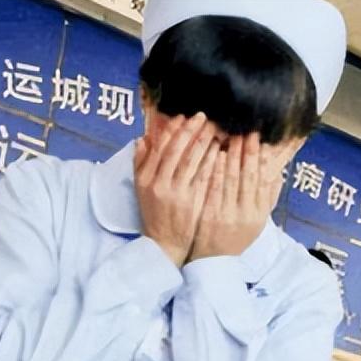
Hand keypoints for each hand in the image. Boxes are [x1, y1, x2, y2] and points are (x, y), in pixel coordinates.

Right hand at [135, 113, 220, 266]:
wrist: (165, 243)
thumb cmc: (154, 213)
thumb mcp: (141, 188)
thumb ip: (141, 162)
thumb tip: (143, 138)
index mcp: (146, 177)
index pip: (160, 146)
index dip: (173, 129)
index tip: (184, 117)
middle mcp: (159, 183)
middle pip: (177, 149)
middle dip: (191, 130)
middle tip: (203, 117)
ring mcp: (176, 192)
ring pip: (191, 160)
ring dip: (204, 142)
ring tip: (215, 130)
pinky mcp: (192, 202)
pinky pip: (203, 176)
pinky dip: (211, 161)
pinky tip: (220, 151)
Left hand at [190, 133, 296, 260]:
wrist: (213, 262)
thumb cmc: (235, 238)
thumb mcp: (256, 221)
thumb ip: (266, 197)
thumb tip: (276, 172)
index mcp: (258, 214)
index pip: (261, 180)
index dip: (259, 158)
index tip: (257, 139)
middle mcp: (245, 214)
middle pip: (247, 176)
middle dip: (246, 151)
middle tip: (243, 131)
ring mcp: (227, 215)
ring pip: (231, 179)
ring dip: (231, 155)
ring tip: (229, 136)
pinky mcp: (210, 216)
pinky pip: (213, 187)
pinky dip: (215, 169)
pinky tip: (215, 154)